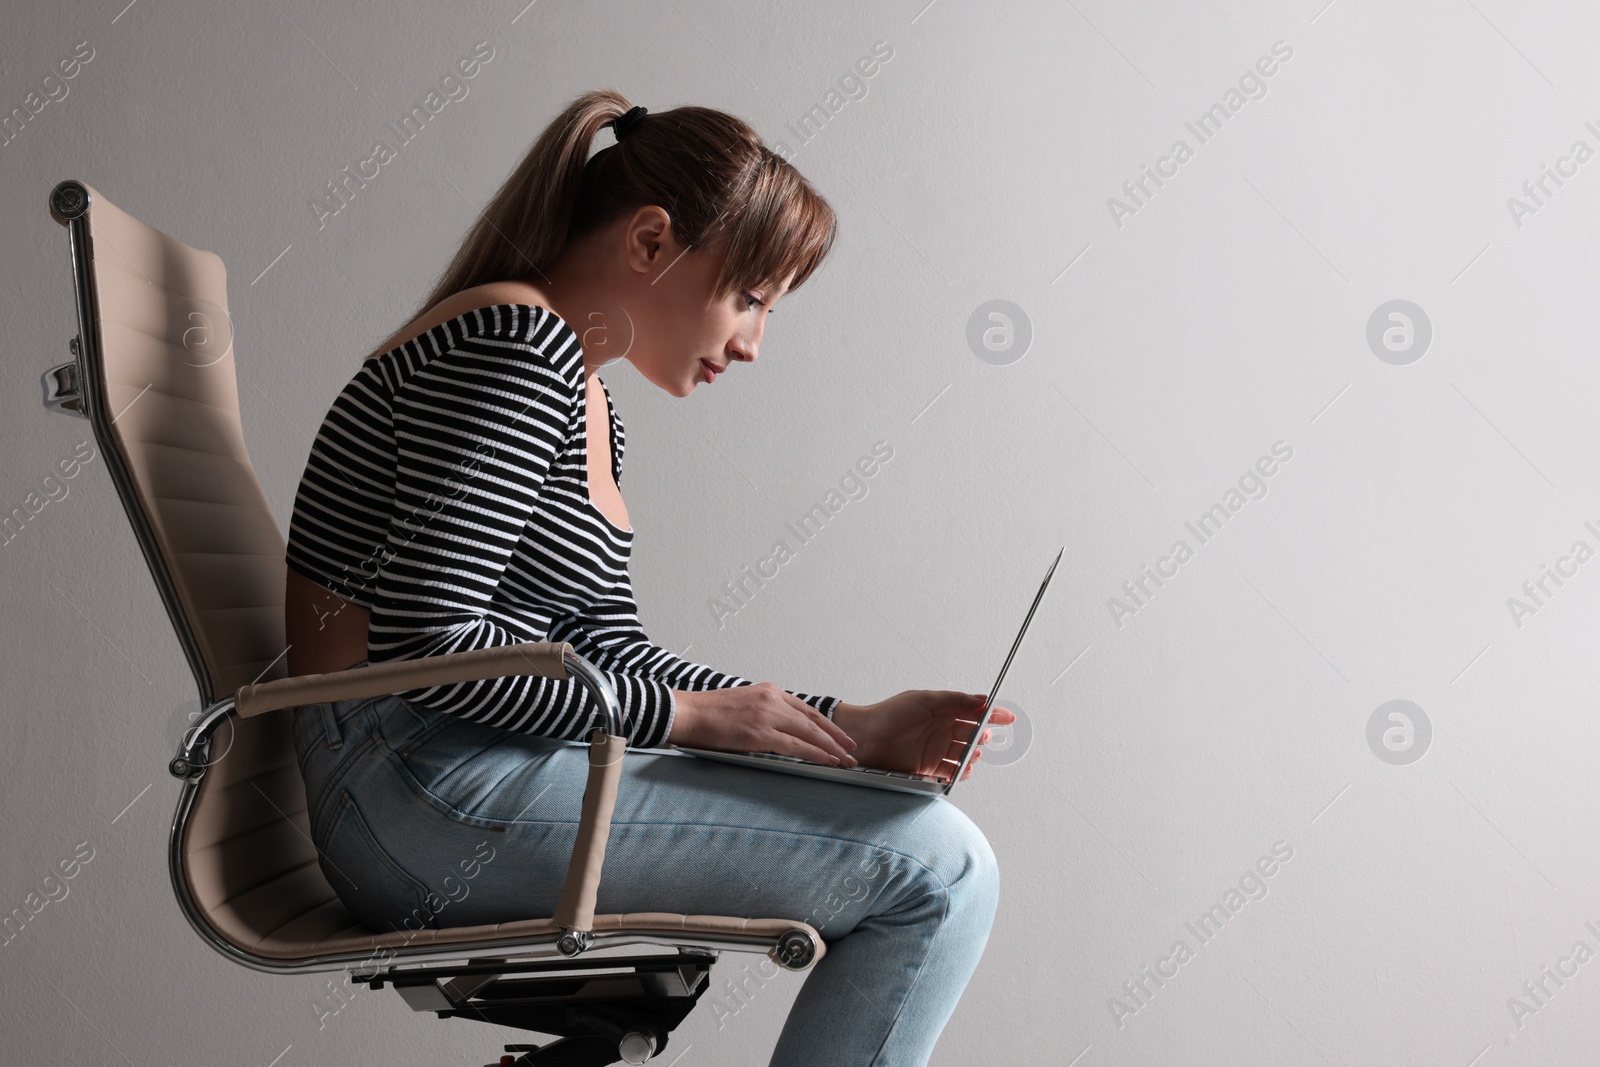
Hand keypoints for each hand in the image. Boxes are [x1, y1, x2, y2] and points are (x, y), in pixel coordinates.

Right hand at [668, 683, 858, 766]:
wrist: (686, 712)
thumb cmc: (709, 713)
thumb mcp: (744, 705)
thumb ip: (764, 714)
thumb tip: (779, 732)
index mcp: (770, 691)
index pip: (807, 709)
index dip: (826, 724)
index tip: (840, 735)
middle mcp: (773, 699)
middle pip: (813, 720)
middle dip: (836, 736)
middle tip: (852, 750)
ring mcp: (767, 715)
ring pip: (809, 732)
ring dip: (831, 747)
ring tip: (846, 760)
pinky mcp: (759, 732)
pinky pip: (795, 745)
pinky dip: (815, 753)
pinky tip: (827, 760)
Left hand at [832, 690, 1015, 782]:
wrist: (866, 739)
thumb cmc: (890, 714)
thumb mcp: (925, 700)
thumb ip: (955, 700)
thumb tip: (982, 700)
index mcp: (942, 710)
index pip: (974, 711)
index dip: (993, 714)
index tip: (1008, 718)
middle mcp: (941, 730)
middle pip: (972, 734)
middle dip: (982, 736)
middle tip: (981, 737)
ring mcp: (935, 750)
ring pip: (965, 754)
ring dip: (973, 755)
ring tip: (972, 753)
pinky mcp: (928, 768)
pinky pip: (952, 772)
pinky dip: (961, 772)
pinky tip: (963, 769)